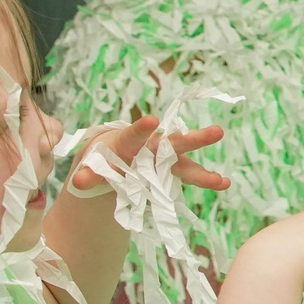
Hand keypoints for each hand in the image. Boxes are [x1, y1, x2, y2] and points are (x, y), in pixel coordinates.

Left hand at [69, 117, 230, 196]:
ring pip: (186, 160)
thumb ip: (89, 174)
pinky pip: (190, 175)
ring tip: (221, 180)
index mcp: (129, 140)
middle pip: (173, 142)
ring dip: (203, 170)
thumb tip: (78, 182)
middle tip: (217, 132)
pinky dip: (206, 179)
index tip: (151, 120)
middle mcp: (152, 145)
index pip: (135, 134)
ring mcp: (165, 158)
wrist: (114, 155)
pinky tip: (224, 183)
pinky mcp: (172, 170)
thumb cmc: (103, 158)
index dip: (142, 128)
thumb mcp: (93, 166)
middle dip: (193, 139)